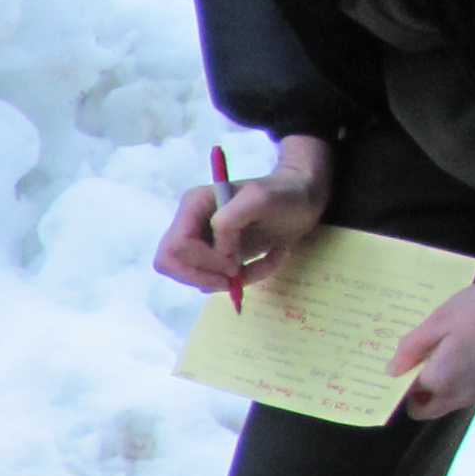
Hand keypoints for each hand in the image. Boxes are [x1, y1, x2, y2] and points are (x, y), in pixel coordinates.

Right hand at [156, 133, 333, 297]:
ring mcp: (201, 241)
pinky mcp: (216, 256)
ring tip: (266, 261)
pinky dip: (244, 279)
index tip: (234, 264)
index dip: (202, 262)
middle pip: (171, 265)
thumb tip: (218, 250)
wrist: (303, 199)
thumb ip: (232, 218)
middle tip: (235, 277)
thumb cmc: (285, 194)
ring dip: (231, 279)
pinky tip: (268, 259)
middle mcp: (190, 224)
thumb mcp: (261, 198)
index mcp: (193, 206)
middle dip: (205, 277)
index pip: (176, 247)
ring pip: (194, 277)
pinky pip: (215, 280)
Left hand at [390, 273, 474, 417]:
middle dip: (416, 389)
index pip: (409, 398)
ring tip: (433, 348)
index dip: (398, 384)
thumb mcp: (439, 320)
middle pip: (428, 407)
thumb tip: (391, 371)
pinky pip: (466, 387)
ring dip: (437, 381)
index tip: (393, 365)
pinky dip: (456, 375)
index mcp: (443, 382)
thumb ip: (411, 348)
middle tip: (411, 358)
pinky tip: (457, 347)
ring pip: (448, 398)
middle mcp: (462, 395)